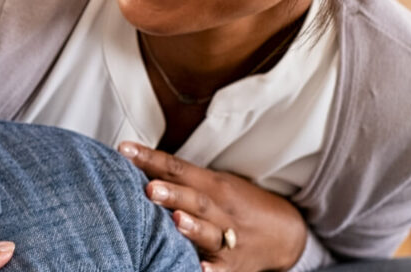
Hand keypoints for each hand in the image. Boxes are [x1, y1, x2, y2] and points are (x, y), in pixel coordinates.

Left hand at [120, 142, 306, 271]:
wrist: (285, 233)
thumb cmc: (236, 204)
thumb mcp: (214, 184)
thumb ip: (179, 177)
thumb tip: (135, 161)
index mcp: (213, 185)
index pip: (178, 168)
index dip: (151, 159)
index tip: (124, 150)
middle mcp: (221, 209)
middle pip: (195, 199)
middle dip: (173, 194)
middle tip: (149, 189)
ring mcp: (230, 237)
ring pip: (210, 232)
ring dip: (193, 227)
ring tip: (176, 221)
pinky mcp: (233, 265)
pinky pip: (222, 268)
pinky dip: (212, 269)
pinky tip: (200, 269)